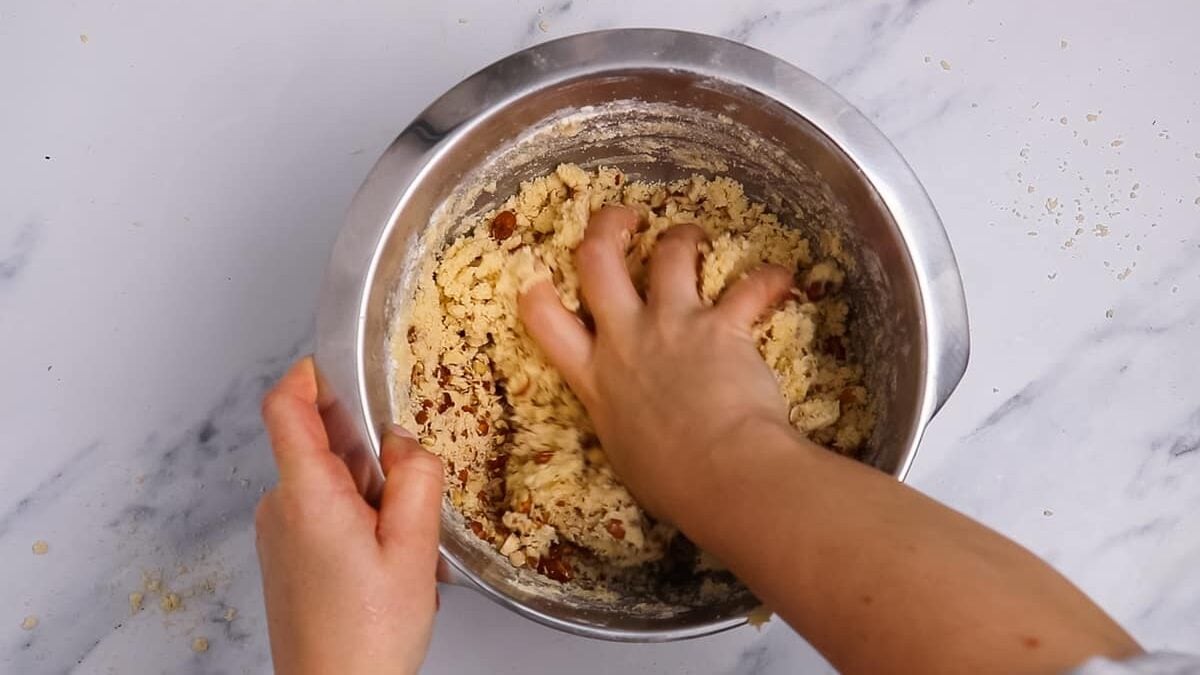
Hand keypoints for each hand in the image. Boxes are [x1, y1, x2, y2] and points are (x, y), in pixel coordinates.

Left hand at [256, 357, 442, 674]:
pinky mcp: (285, 557)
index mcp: (308, 494)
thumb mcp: (415, 550)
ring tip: (402, 543)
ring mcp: (278, 533)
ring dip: (368, 492)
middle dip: (368, 450)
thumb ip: (416, 480)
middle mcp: (281, 507)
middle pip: (317, 442)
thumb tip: (406, 442)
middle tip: (407, 492)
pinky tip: (385, 560)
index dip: (309, 373)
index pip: (285, 405)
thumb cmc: (367, 637)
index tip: (338, 364)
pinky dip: (356, 518)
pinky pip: (321, 512)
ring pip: (326, 480)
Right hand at [518, 206, 798, 522]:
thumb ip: (626, 420)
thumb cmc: (673, 483)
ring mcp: (674, 325)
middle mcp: (626, 339)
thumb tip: (639, 424)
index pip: (544, 320)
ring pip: (669, 252)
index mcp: (594, 377)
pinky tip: (780, 278)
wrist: (721, 473)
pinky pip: (749, 287)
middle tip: (623, 219)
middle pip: (597, 259)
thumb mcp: (627, 453)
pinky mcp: (723, 324)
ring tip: (695, 236)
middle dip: (606, 228)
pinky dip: (768, 279)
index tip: (543, 276)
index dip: (537, 289)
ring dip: (683, 237)